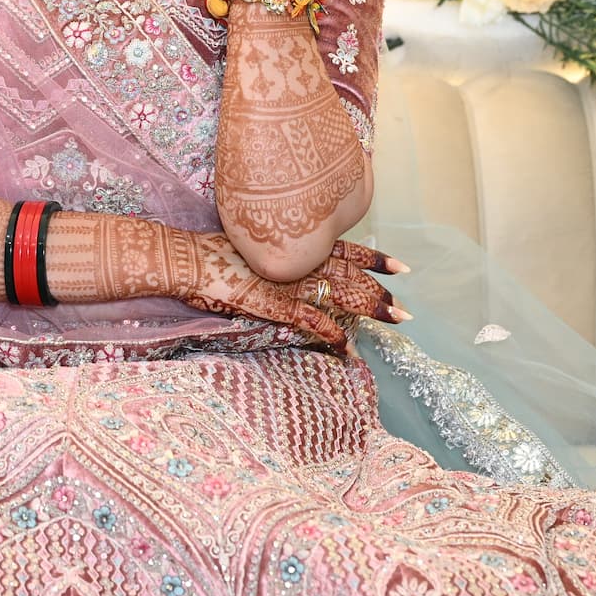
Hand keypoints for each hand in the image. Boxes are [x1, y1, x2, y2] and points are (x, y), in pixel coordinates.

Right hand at [180, 233, 409, 348]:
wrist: (190, 259)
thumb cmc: (216, 251)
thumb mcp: (256, 246)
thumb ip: (280, 255)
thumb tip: (293, 261)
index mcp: (299, 246)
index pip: (348, 250)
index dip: (375, 259)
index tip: (400, 268)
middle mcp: (302, 262)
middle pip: (353, 275)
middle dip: (381, 292)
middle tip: (404, 310)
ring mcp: (293, 283)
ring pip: (344, 295)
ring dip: (372, 309)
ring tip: (395, 321)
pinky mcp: (278, 304)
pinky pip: (313, 322)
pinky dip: (333, 336)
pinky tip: (347, 349)